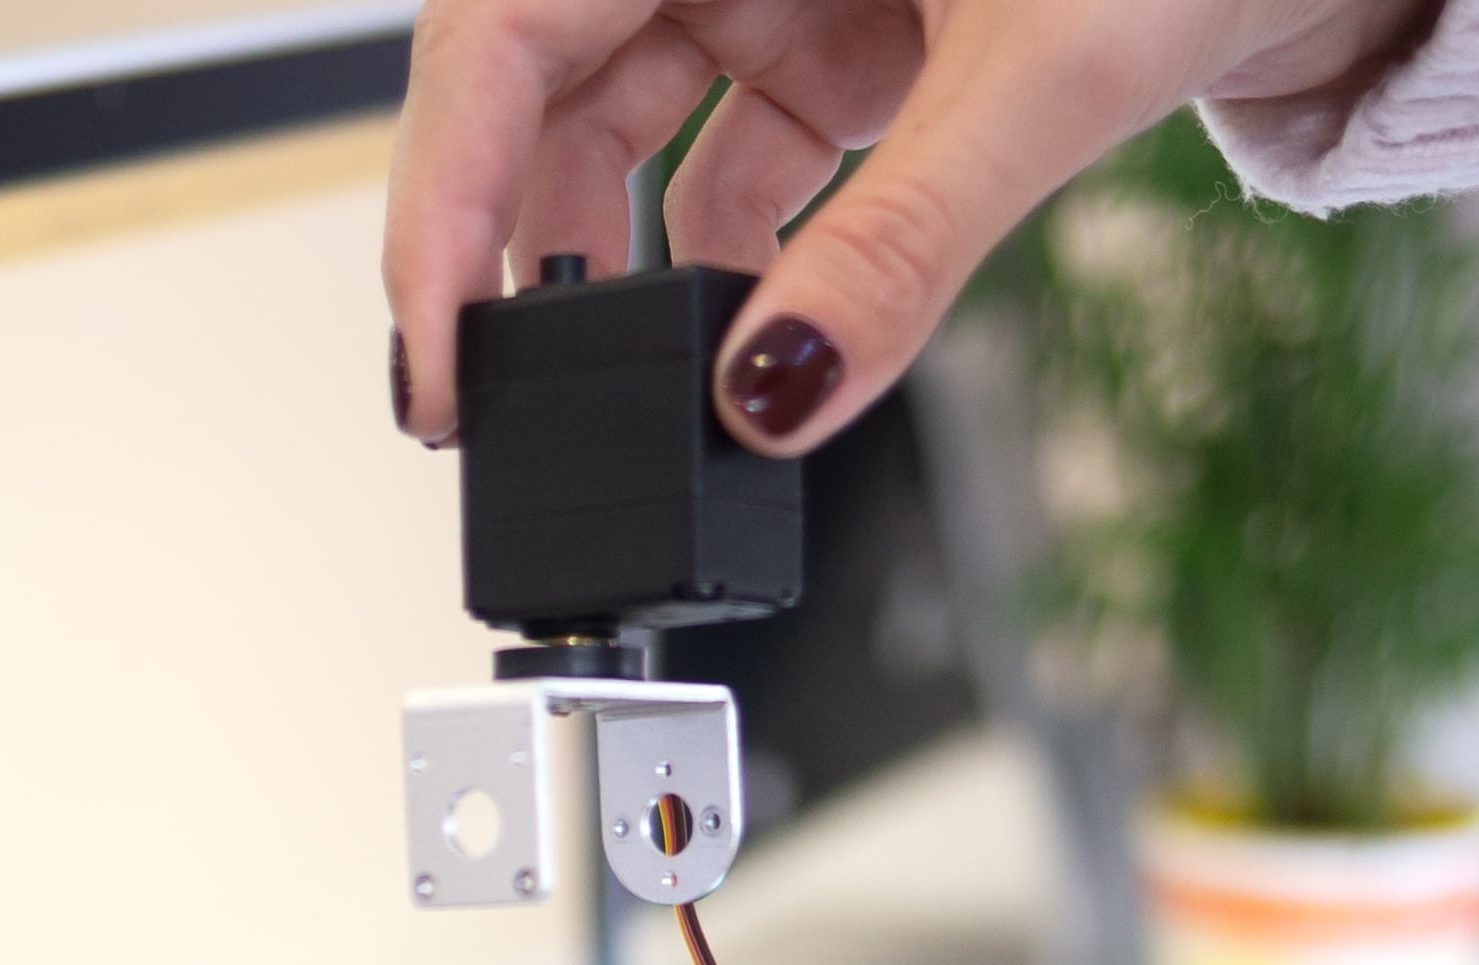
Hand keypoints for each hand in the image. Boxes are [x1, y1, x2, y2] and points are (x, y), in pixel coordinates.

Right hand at [384, 0, 1436, 459]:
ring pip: (631, 122)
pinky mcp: (851, 34)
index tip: (434, 355)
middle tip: (494, 412)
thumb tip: (777, 394)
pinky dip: (733, 258)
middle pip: (543, 79)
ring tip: (617, 397)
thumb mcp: (1043, 72)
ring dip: (618, 264)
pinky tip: (744, 345)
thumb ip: (899, 246)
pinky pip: (741, 153)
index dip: (439, 198)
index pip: (499, 25)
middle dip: (510, 248)